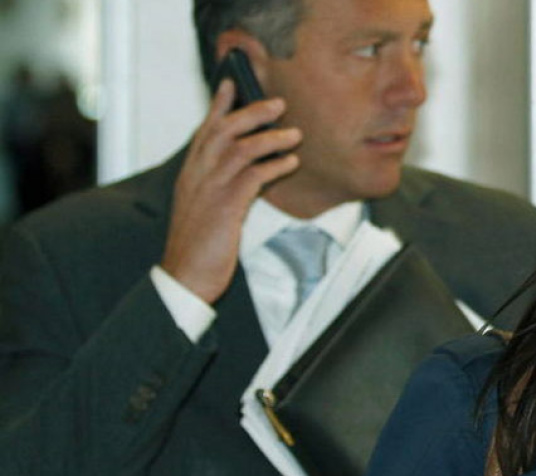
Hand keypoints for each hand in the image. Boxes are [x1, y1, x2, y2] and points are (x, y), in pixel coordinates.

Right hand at [160, 79, 302, 302]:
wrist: (184, 277)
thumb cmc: (199, 247)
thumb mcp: (207, 211)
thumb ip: (221, 188)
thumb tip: (248, 175)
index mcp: (190, 175)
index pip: (204, 131)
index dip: (218, 106)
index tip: (231, 83)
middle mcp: (197, 176)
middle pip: (224, 130)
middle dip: (251, 112)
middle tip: (277, 103)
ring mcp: (210, 189)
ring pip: (241, 148)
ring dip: (272, 138)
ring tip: (295, 134)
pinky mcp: (225, 207)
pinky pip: (253, 176)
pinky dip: (275, 166)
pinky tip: (290, 163)